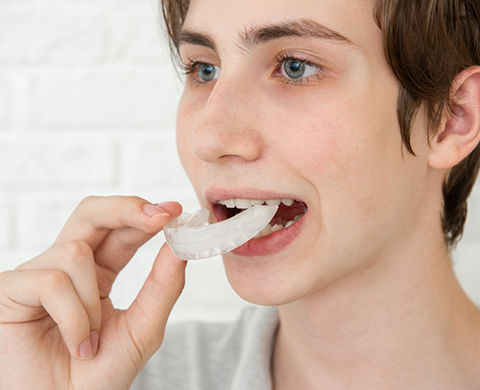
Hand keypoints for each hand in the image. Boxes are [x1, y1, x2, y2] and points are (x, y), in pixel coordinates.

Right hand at [0, 196, 186, 389]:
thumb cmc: (97, 377)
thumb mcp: (142, 330)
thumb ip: (162, 288)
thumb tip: (179, 247)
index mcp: (99, 272)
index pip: (119, 229)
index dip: (144, 215)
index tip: (174, 210)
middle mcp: (67, 267)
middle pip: (90, 214)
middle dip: (125, 209)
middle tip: (159, 217)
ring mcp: (37, 275)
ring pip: (75, 252)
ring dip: (92, 302)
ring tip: (90, 341)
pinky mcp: (11, 290)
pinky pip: (52, 281)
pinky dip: (73, 316)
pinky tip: (76, 345)